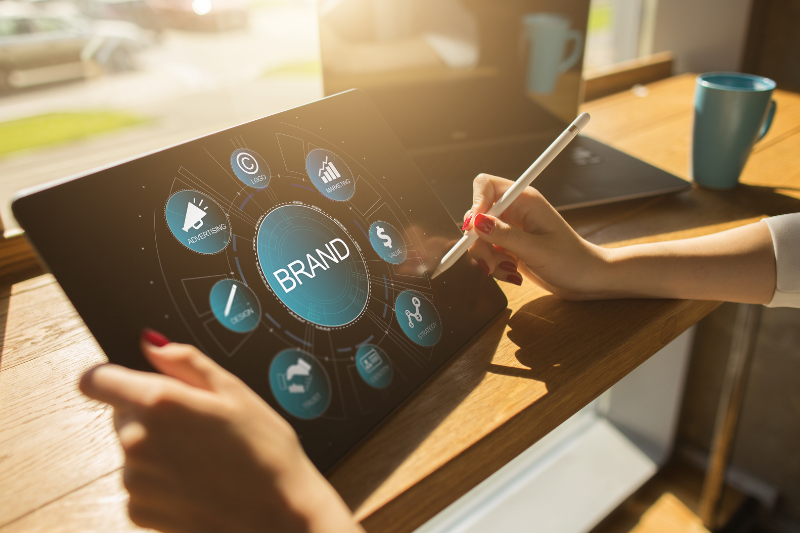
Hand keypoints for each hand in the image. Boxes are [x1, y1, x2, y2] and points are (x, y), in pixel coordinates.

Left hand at [80, 331, 362, 532]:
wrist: (279, 515)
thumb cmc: (266, 452)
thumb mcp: (235, 391)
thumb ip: (185, 361)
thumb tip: (151, 343)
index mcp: (159, 403)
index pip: (95, 379)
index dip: (113, 377)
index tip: (133, 383)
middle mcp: (136, 441)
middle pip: (120, 413)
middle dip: (150, 413)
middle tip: (198, 424)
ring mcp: (134, 480)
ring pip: (132, 450)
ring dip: (157, 449)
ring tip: (204, 457)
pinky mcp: (138, 512)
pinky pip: (138, 484)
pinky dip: (160, 481)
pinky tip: (196, 482)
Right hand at [463, 174, 611, 299]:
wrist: (587, 279)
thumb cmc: (572, 261)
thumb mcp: (537, 250)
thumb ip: (505, 235)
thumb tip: (476, 222)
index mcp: (525, 201)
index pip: (486, 185)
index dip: (475, 204)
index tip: (473, 229)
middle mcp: (515, 211)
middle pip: (477, 216)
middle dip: (479, 241)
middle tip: (490, 262)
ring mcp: (511, 229)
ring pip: (480, 237)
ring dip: (488, 257)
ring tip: (509, 269)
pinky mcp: (509, 246)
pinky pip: (488, 252)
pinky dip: (494, 266)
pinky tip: (513, 273)